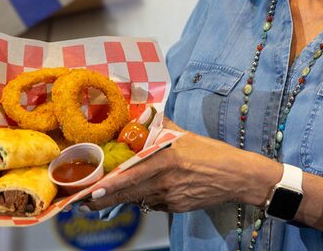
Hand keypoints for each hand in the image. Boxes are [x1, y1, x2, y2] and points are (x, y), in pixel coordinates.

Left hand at [86, 118, 278, 212]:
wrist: (237, 176)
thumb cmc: (212, 153)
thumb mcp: (185, 135)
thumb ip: (160, 126)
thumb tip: (143, 113)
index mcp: (167, 159)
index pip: (132, 175)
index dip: (110, 186)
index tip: (91, 191)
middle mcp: (166, 181)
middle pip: (129, 193)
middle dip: (105, 199)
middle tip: (85, 201)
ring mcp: (172, 197)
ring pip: (139, 199)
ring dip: (123, 198)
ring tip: (103, 197)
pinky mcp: (177, 208)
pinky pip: (154, 204)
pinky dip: (146, 198)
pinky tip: (148, 190)